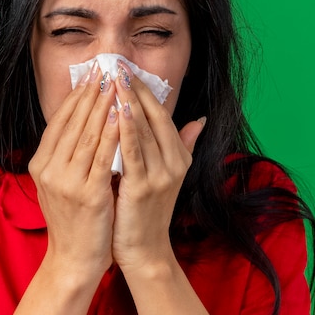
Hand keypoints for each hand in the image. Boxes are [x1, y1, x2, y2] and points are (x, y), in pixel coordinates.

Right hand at [28, 63, 119, 274]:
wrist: (73, 258)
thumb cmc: (72, 217)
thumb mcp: (60, 181)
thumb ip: (67, 152)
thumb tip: (82, 119)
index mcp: (41, 163)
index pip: (59, 120)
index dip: (76, 95)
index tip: (91, 73)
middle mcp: (49, 169)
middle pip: (73, 122)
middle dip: (91, 92)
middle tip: (105, 66)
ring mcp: (66, 182)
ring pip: (87, 134)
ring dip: (102, 105)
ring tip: (115, 82)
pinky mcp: (87, 194)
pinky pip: (102, 157)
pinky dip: (111, 133)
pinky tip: (120, 115)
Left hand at [111, 61, 204, 271]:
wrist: (144, 249)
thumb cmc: (149, 210)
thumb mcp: (170, 175)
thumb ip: (184, 145)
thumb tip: (199, 119)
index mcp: (180, 157)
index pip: (161, 115)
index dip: (146, 90)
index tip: (128, 69)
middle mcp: (174, 163)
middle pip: (154, 117)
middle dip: (136, 89)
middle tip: (118, 64)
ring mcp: (161, 175)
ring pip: (144, 129)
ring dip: (129, 101)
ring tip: (115, 78)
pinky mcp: (143, 187)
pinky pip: (133, 151)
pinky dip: (125, 129)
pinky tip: (116, 110)